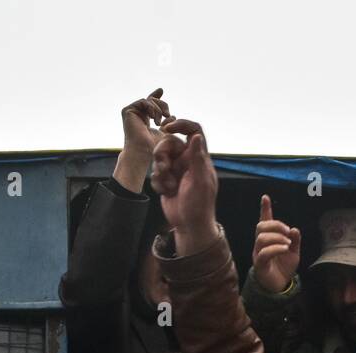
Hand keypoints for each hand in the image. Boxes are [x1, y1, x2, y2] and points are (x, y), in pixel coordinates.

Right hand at [121, 88, 172, 154]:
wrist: (142, 151)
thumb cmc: (153, 147)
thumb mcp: (164, 133)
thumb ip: (167, 123)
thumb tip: (172, 115)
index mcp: (143, 120)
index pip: (150, 104)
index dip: (156, 96)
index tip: (161, 90)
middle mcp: (136, 115)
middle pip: (151, 100)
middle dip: (162, 105)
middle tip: (168, 115)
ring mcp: (131, 113)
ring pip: (149, 101)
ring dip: (158, 110)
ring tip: (159, 122)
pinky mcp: (127, 111)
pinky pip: (143, 102)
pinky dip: (151, 108)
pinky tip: (154, 118)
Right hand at [151, 122, 218, 254]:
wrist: (189, 225)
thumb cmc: (199, 205)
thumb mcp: (200, 181)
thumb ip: (197, 158)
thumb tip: (196, 136)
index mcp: (199, 158)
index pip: (193, 131)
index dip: (181, 124)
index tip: (167, 128)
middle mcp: (187, 160)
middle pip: (169, 142)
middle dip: (162, 153)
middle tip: (163, 167)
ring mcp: (176, 170)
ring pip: (159, 157)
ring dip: (159, 170)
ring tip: (167, 184)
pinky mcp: (166, 180)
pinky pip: (155, 173)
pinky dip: (158, 183)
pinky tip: (166, 192)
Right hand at [253, 195, 300, 291]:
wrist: (279, 286)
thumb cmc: (284, 267)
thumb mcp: (294, 252)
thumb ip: (295, 241)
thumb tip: (295, 229)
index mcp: (268, 239)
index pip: (264, 221)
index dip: (264, 209)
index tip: (265, 197)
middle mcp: (260, 244)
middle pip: (261, 226)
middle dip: (275, 225)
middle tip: (287, 232)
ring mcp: (258, 254)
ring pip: (261, 238)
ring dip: (277, 237)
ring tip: (288, 244)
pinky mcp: (260, 264)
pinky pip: (264, 253)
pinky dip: (276, 248)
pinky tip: (285, 249)